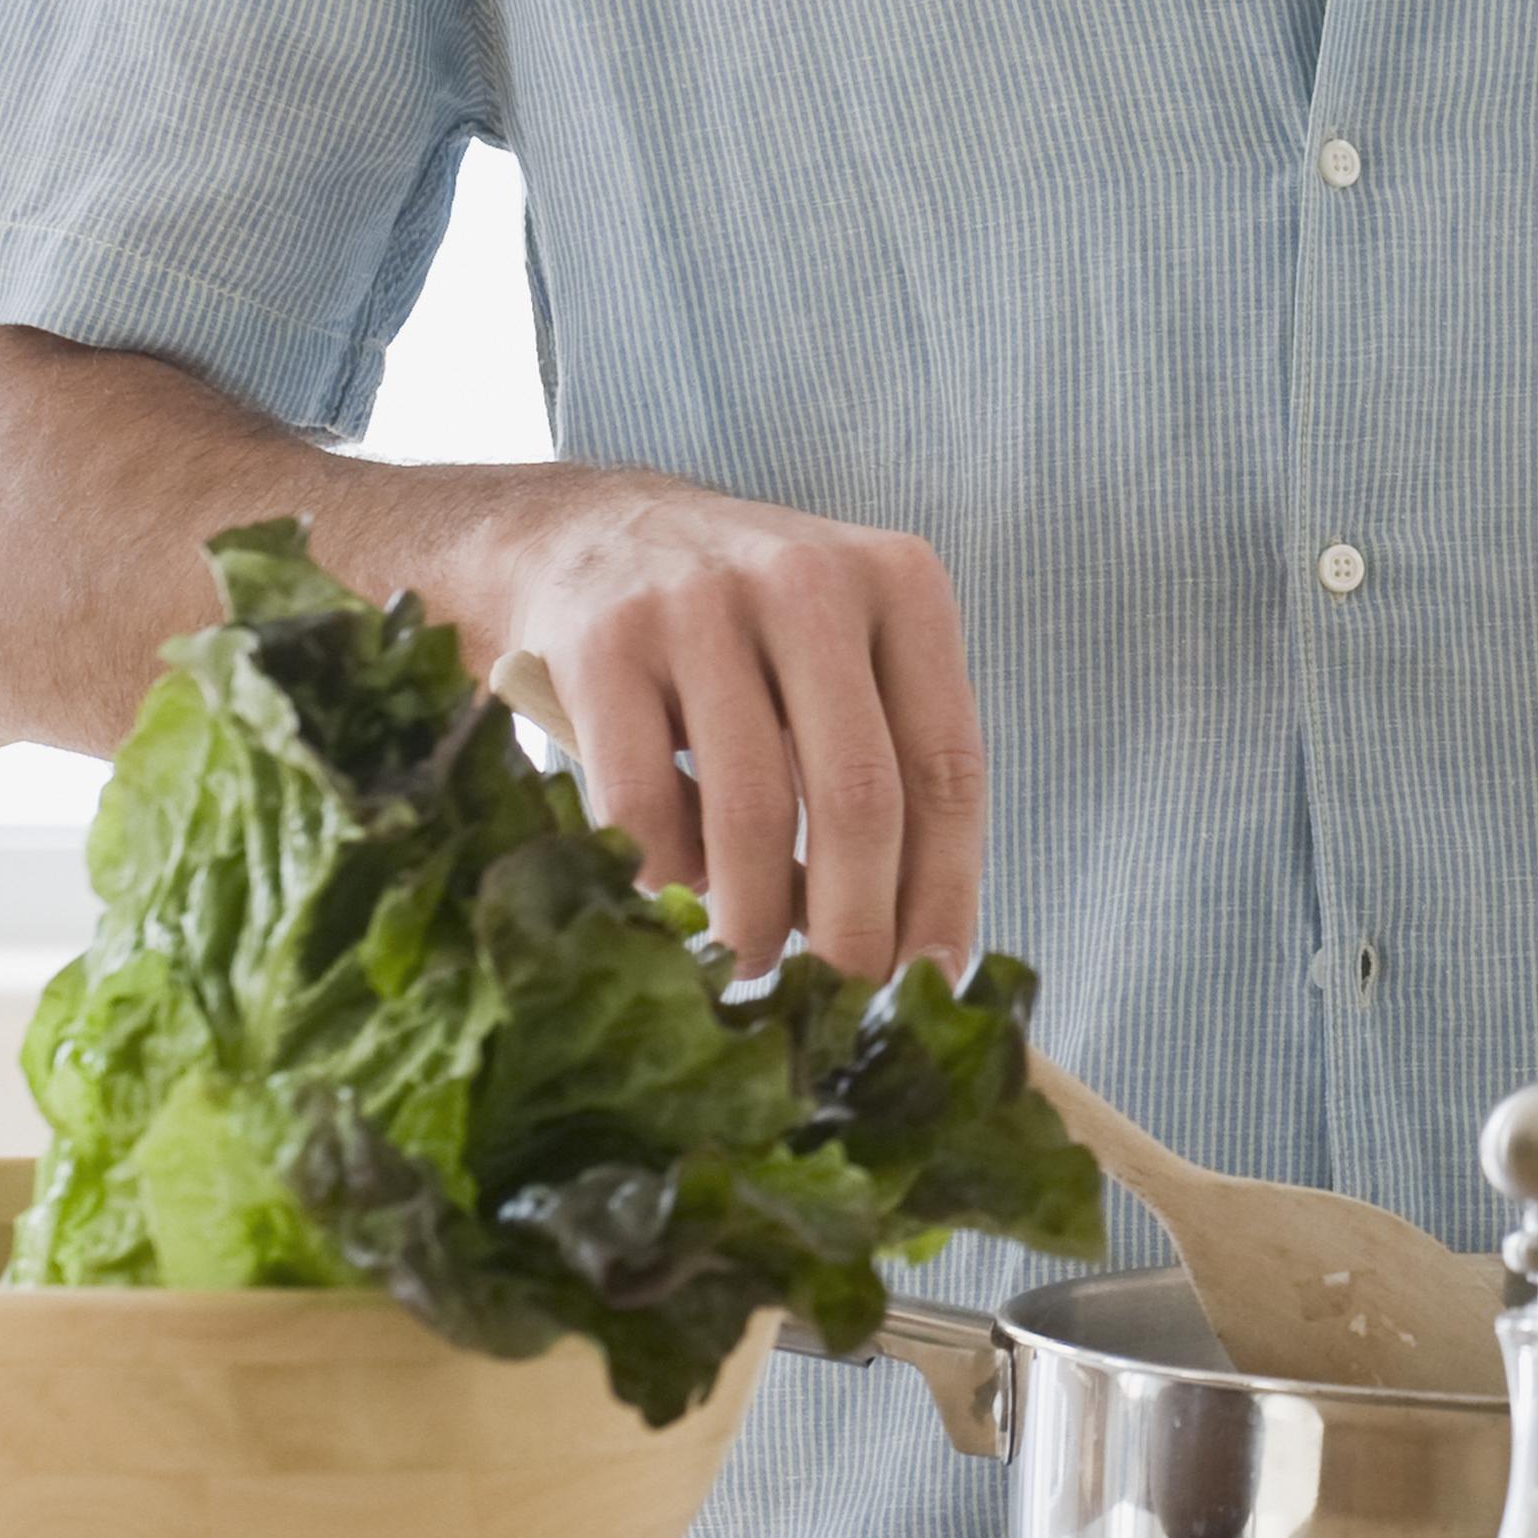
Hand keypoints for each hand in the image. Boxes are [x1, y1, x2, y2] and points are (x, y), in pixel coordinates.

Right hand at [474, 472, 983, 985]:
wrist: (589, 532)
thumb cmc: (745, 629)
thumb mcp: (840, 656)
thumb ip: (883, 764)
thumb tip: (912, 947)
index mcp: (903, 585)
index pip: (949, 765)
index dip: (946, 890)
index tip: (934, 984)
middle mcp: (813, 582)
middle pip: (862, 793)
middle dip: (856, 926)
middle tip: (838, 1005)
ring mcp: (704, 604)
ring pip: (753, 808)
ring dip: (754, 919)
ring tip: (748, 967)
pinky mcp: (605, 641)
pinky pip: (644, 801)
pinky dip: (663, 875)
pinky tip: (669, 898)